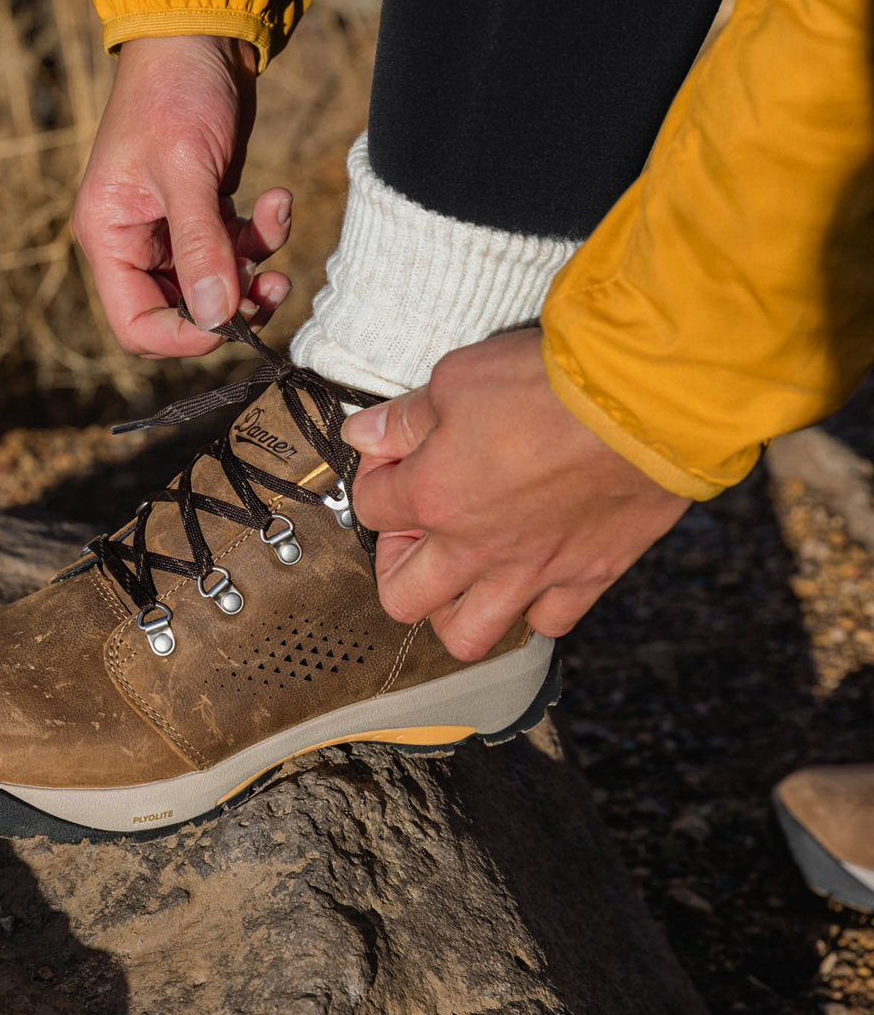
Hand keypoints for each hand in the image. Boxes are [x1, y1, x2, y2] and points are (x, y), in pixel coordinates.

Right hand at [71, 35, 292, 357]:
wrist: (200, 35)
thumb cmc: (175, 93)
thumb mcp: (187, 170)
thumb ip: (202, 247)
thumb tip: (217, 318)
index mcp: (109, 237)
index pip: (137, 324)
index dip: (184, 337)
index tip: (232, 322)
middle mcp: (134, 242)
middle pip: (182, 312)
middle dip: (230, 302)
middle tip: (272, 286)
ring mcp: (170, 230)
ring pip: (216, 284)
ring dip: (254, 267)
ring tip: (277, 223)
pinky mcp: (204, 214)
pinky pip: (235, 250)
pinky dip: (261, 234)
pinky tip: (277, 198)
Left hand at [341, 329, 691, 660]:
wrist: (648, 401)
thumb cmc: (553, 383)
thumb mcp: (459, 379)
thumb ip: (405, 418)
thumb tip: (366, 433)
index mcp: (432, 497)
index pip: (369, 506)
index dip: (375, 476)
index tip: (394, 456)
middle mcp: (474, 548)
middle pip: (400, 595)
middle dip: (396, 562)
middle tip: (417, 526)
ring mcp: (531, 572)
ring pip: (468, 635)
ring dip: (453, 608)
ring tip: (462, 571)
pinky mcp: (588, 577)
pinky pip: (548, 623)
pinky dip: (533, 608)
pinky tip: (531, 573)